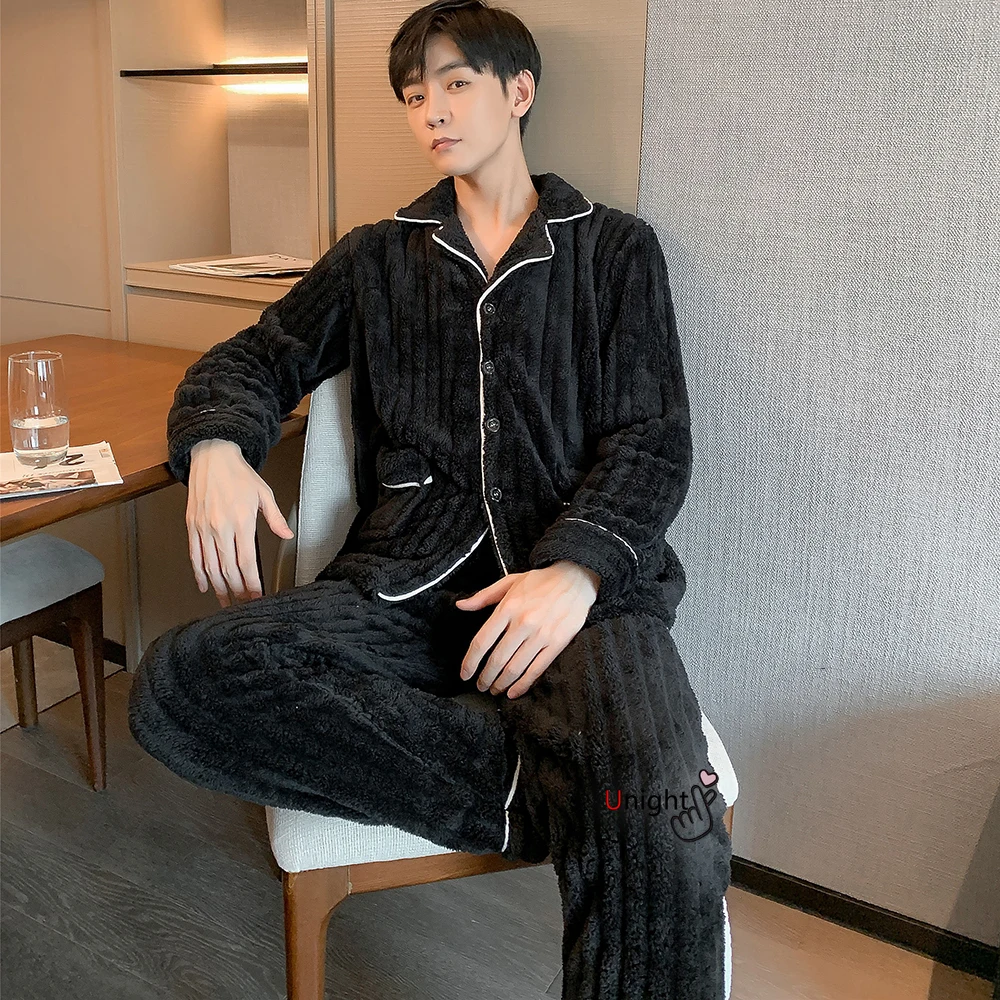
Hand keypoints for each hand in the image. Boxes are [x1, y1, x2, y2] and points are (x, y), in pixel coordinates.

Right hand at [186, 439, 293, 606]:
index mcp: (241, 521)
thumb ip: (275, 518)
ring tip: (226, 602)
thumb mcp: (264, 493)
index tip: (257, 596)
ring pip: (210, 567)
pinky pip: (195, 556)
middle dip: (237, 591)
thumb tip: (287, 536)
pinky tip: (205, 586)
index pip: (247, 562)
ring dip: (219, 588)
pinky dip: (199, 574)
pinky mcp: (192, 526)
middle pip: (228, 569)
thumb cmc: (239, 474)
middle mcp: (220, 528)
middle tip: (244, 604)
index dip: (251, 583)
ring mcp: (204, 528)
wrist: (211, 457)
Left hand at [455, 560, 599, 698]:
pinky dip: (523, 685)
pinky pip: (536, 670)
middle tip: (480, 686)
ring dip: (501, 683)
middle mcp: (523, 622)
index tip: (465, 673)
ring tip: (495, 689)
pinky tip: (514, 692)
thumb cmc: (540, 581)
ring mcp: (541, 634)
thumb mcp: (509, 582)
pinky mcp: (557, 643)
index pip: (482, 641)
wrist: (575, 578)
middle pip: (497, 659)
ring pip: (515, 668)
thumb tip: (461, 605)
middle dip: (485, 677)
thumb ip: (483, 596)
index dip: (470, 661)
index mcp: (508, 607)